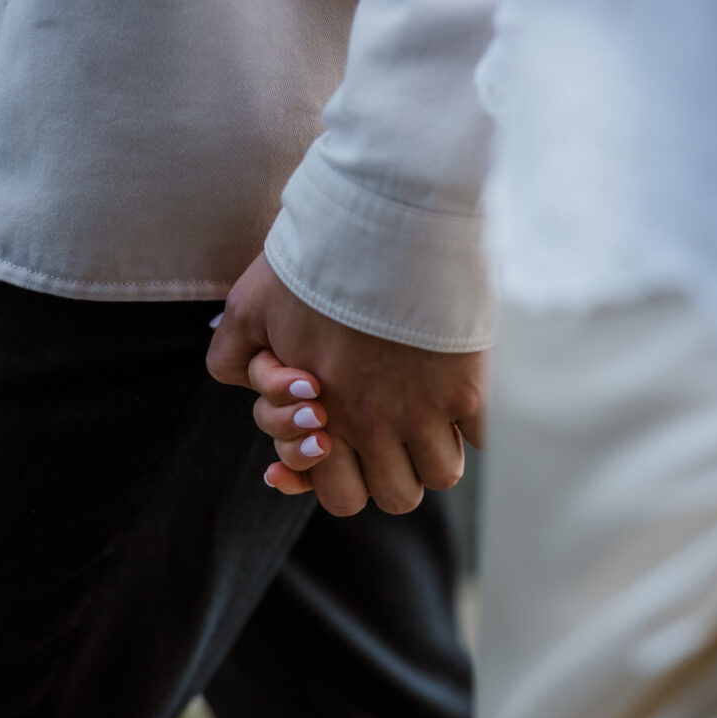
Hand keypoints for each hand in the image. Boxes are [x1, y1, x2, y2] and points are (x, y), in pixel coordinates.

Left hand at [208, 253, 485, 515]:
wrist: (384, 220)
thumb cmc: (312, 261)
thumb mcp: (248, 308)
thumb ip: (234, 357)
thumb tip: (251, 389)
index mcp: (323, 416)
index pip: (342, 497)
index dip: (346, 480)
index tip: (353, 447)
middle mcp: (374, 425)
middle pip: (397, 496)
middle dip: (393, 473)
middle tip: (392, 435)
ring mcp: (427, 410)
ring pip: (442, 474)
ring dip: (436, 451)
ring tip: (429, 412)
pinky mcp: (470, 388)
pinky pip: (482, 438)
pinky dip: (474, 424)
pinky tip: (460, 391)